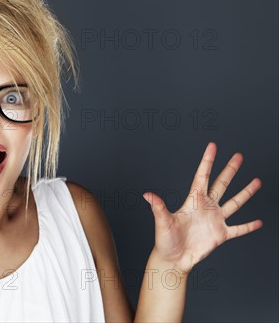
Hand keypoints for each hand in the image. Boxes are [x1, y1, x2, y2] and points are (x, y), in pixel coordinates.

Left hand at [142, 142, 262, 275]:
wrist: (173, 259)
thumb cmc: (165, 240)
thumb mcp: (162, 222)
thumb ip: (158, 207)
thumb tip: (147, 195)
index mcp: (193, 201)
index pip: (202, 176)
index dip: (208, 161)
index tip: (213, 146)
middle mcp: (206, 207)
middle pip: (221, 184)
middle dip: (230, 170)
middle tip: (239, 156)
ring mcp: (215, 220)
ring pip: (234, 202)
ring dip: (246, 192)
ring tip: (257, 181)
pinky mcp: (221, 234)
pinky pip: (238, 229)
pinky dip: (249, 226)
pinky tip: (259, 221)